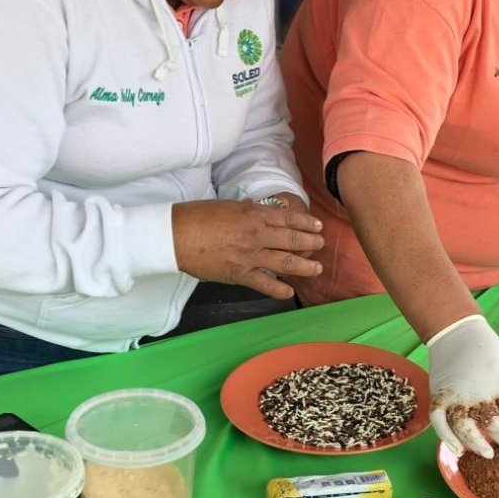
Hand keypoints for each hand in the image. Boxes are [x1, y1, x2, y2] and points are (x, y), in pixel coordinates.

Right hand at [172, 199, 323, 298]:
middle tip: (321, 244)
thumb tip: (264, 214)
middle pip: (293, 239)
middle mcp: (257, 235)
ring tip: (317, 269)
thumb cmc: (198, 216)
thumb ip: (249, 211)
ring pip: (286, 261)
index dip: (306, 222)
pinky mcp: (240, 274)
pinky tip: (289, 292)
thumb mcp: (229, 206)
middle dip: (311, 242)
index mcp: (254, 215)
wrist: (177, 235)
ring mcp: (250, 255)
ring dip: (305, 266)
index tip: (318, 225)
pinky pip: (265, 283)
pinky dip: (279, 289)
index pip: (288, 218)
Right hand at [427, 315, 498, 458]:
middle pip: (493, 424)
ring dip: (477, 445)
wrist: (454, 332)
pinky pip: (440, 423)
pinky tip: (458, 450)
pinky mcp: (438, 398)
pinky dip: (447, 439)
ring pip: (465, 429)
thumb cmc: (484, 347)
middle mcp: (478, 393)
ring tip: (488, 453)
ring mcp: (456, 397)